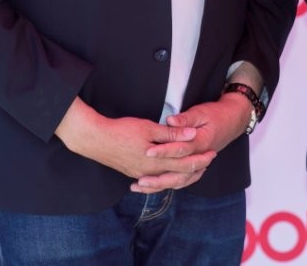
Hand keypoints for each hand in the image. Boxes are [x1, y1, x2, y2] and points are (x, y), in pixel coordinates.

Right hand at [54, 98, 215, 187]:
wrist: (94, 139)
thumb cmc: (122, 131)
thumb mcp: (149, 127)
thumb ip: (171, 134)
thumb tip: (192, 135)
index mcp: (156, 161)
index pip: (185, 164)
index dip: (200, 159)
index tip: (212, 152)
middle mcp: (149, 172)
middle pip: (178, 175)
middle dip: (196, 168)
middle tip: (209, 160)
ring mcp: (140, 174)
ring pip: (167, 179)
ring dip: (182, 174)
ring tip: (194, 168)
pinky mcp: (133, 172)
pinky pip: (154, 180)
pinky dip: (166, 178)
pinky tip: (169, 176)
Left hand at [133, 93, 252, 192]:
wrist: (233, 121)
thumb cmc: (216, 114)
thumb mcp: (201, 112)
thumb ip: (185, 119)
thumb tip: (170, 120)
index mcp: (201, 142)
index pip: (180, 149)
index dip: (163, 151)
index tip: (147, 152)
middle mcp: (199, 157)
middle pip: (178, 172)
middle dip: (158, 177)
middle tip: (140, 180)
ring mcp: (198, 164)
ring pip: (179, 181)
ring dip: (160, 185)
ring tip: (141, 186)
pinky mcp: (195, 166)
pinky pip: (182, 181)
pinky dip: (167, 185)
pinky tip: (152, 187)